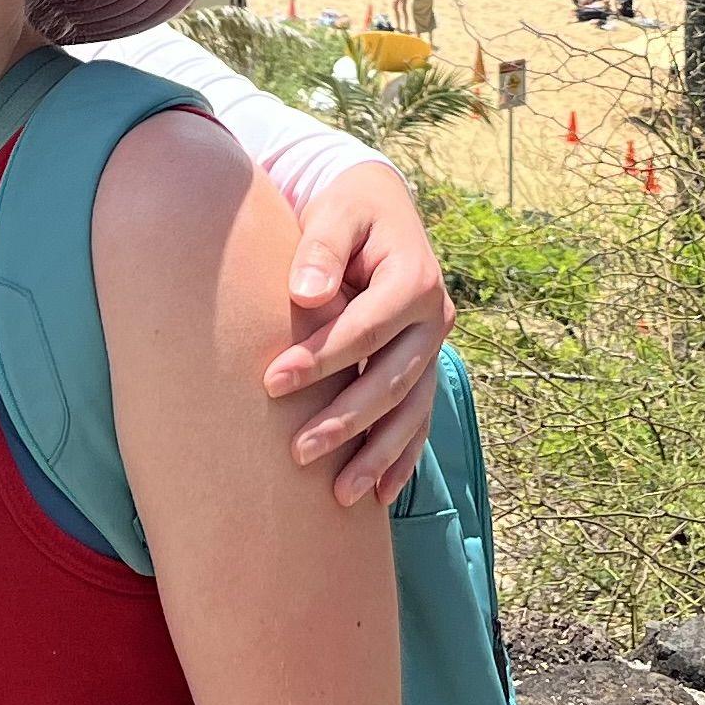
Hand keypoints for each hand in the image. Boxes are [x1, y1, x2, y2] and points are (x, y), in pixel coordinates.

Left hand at [264, 157, 445, 503]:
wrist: (378, 209)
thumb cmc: (347, 213)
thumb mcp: (335, 215)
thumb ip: (320, 249)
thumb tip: (304, 294)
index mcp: (414, 278)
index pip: (366, 328)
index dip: (321, 358)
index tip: (271, 383)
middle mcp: (434, 318)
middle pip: (391, 379)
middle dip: (346, 420)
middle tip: (297, 453)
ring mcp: (433, 347)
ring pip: (410, 410)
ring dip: (378, 454)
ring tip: (340, 495)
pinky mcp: (423, 366)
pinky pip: (419, 418)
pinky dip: (402, 457)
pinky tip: (380, 494)